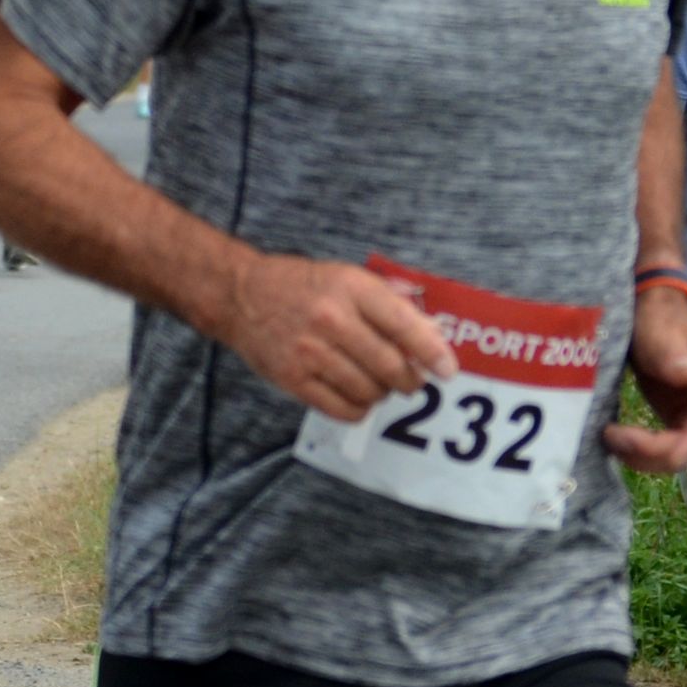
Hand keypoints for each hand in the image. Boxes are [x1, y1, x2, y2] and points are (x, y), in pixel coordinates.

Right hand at [209, 253, 452, 424]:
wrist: (239, 295)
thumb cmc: (300, 285)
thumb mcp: (346, 277)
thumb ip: (390, 302)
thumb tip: (433, 333)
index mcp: (349, 288)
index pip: (402, 324)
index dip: (431, 351)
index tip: (448, 370)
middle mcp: (330, 319)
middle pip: (390, 365)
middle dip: (411, 380)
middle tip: (413, 381)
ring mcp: (309, 351)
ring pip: (369, 390)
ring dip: (383, 393)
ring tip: (379, 385)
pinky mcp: (293, 378)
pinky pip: (342, 408)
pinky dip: (359, 409)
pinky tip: (358, 397)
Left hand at [608, 287, 686, 472]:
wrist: (650, 314)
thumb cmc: (659, 316)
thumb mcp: (661, 327)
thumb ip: (671, 350)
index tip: (670, 452)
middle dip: (662, 452)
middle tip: (618, 440)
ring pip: (682, 450)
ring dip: (649, 456)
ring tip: (611, 440)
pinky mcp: (675, 418)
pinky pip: (666, 444)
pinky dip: (642, 450)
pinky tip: (615, 442)